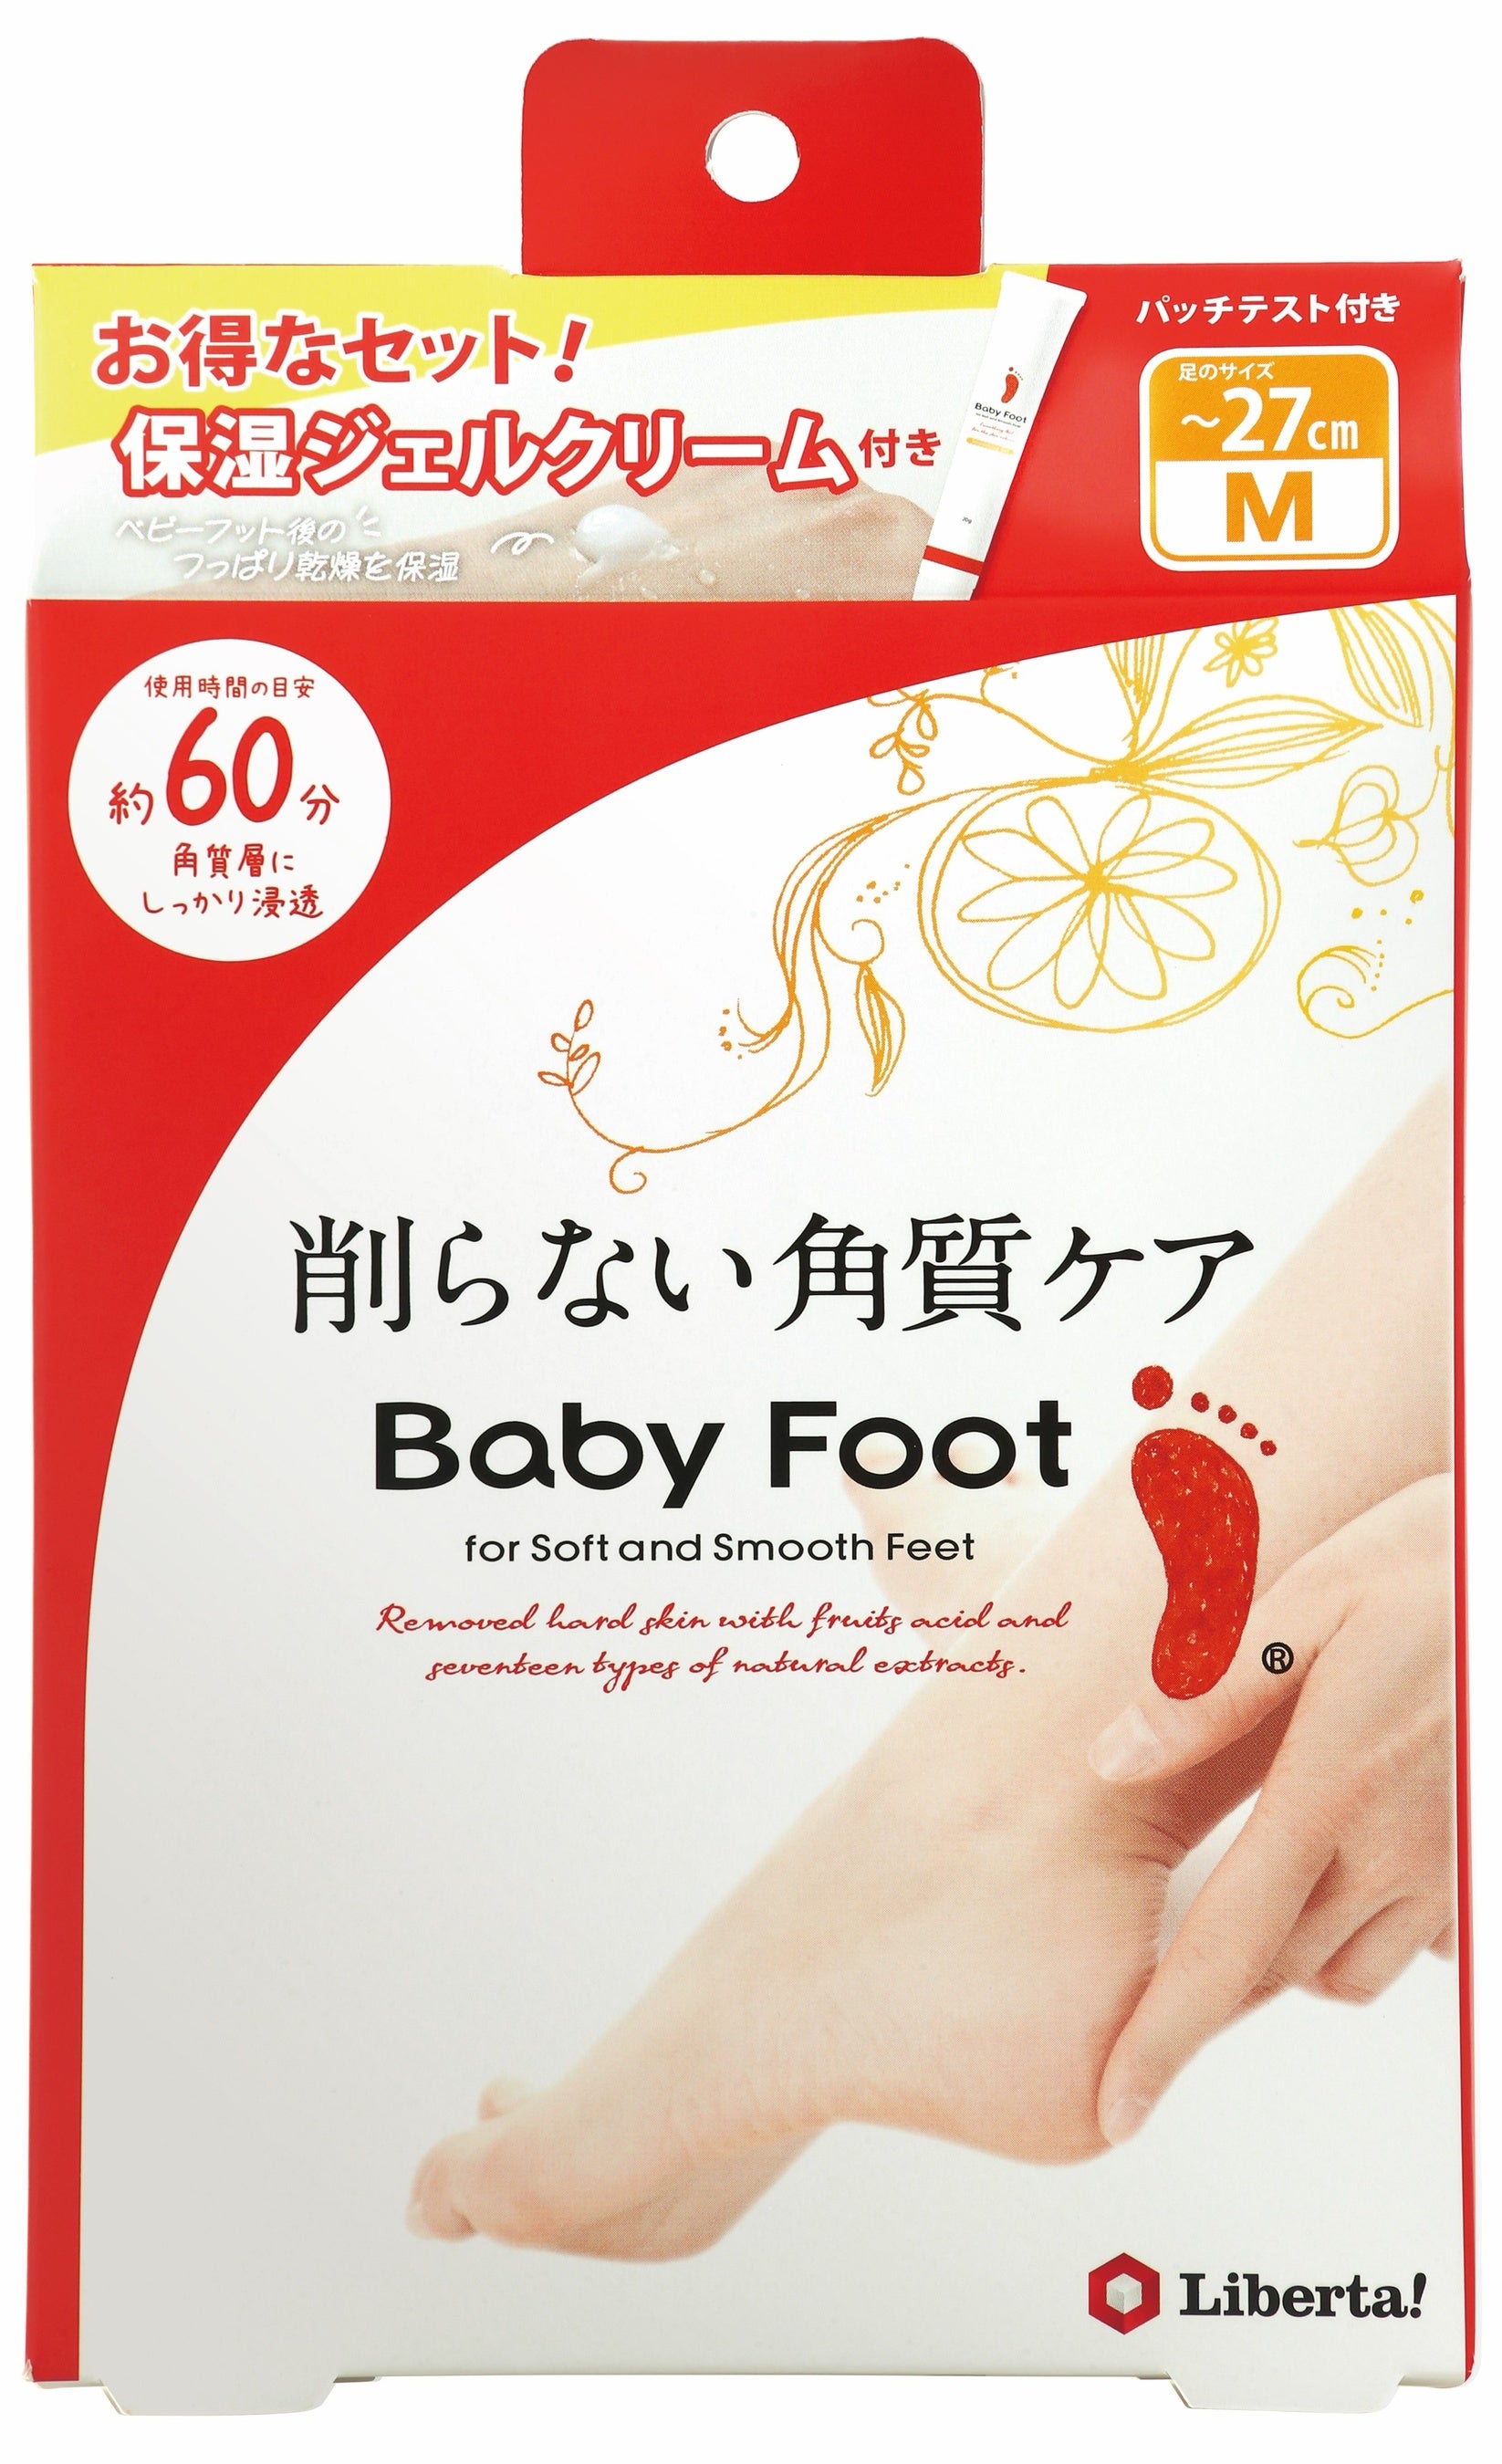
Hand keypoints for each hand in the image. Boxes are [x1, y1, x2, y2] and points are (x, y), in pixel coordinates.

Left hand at [1089, 1474, 1455, 2144]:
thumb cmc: (1432, 1567)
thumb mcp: (1306, 1593)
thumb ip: (1207, 1685)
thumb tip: (1112, 1756)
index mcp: (1328, 1790)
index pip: (1228, 1951)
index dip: (1163, 2039)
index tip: (1114, 2107)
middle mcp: (1398, 1850)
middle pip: (1283, 1967)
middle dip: (1224, 1968)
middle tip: (1179, 1928)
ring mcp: (1454, 1865)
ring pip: (1352, 1965)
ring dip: (1301, 1944)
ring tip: (1270, 1870)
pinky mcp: (1486, 1865)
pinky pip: (1421, 1937)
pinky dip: (1377, 1919)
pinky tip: (1358, 1846)